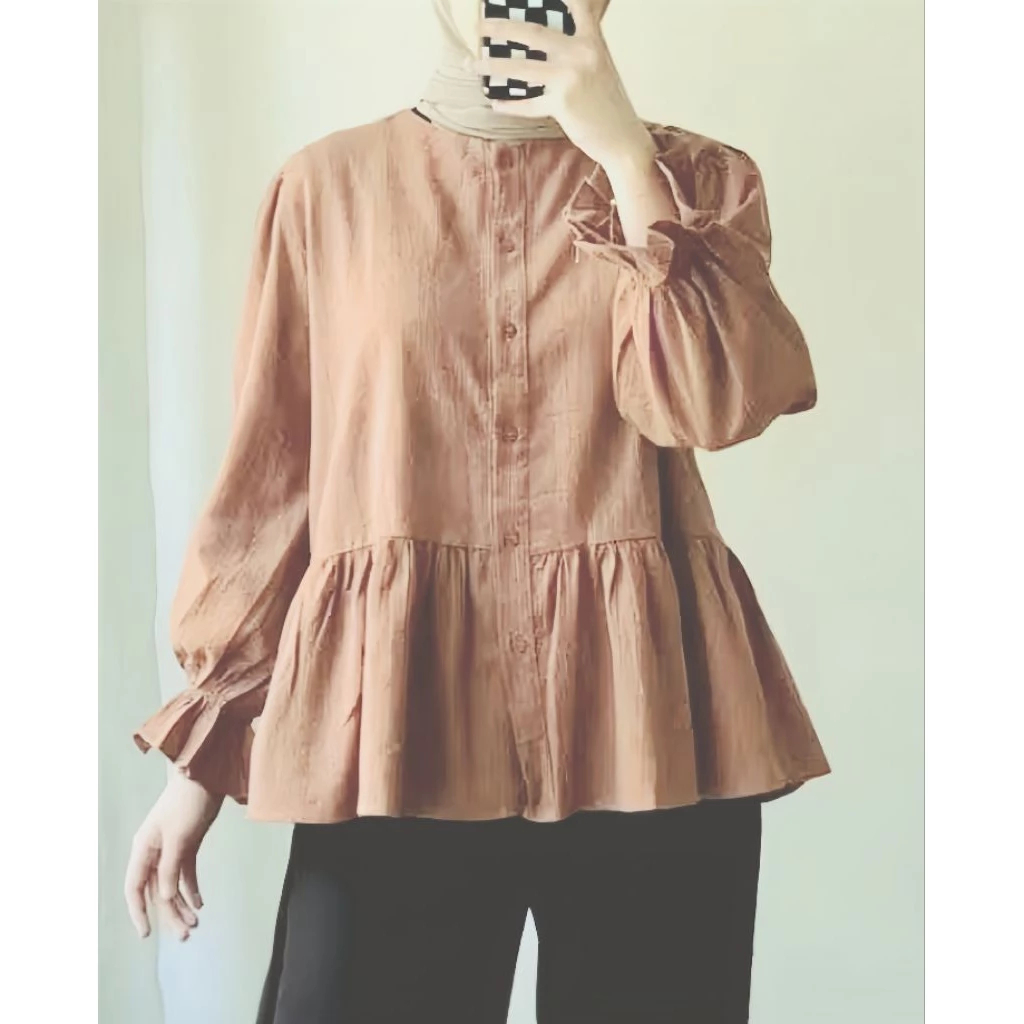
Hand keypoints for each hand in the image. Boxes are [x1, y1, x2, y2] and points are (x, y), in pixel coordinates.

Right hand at [124, 769, 223, 940]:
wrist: (206, 775)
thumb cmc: (188, 802)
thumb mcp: (179, 838)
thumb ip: (169, 869)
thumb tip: (162, 898)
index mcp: (144, 849)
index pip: (135, 888)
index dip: (138, 913)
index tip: (146, 934)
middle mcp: (153, 852)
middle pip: (156, 891)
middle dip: (169, 914)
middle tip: (186, 935)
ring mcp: (170, 849)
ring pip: (171, 885)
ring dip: (182, 904)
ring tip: (195, 924)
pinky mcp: (187, 845)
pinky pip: (185, 873)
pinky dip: (192, 888)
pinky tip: (200, 904)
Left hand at [474, 0, 655, 177]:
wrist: (624, 139)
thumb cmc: (609, 106)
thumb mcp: (600, 69)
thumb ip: (579, 52)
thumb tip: (547, 46)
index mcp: (592, 42)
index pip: (577, 6)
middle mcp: (581, 54)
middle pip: (533, 33)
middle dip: (502, 27)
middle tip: (481, 26)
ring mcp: (570, 78)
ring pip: (522, 67)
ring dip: (493, 65)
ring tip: (473, 64)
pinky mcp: (562, 104)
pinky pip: (528, 104)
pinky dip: (510, 105)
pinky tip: (496, 104)